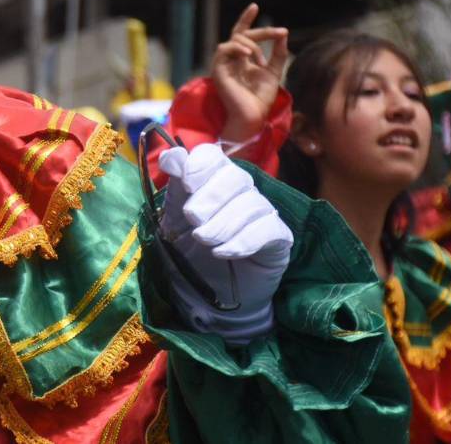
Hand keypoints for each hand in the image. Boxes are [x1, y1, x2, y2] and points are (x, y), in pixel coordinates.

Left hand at [158, 144, 292, 343]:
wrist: (207, 295)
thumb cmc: (190, 253)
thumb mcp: (173, 218)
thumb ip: (174, 186)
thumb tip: (172, 155)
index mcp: (212, 180)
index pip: (213, 156)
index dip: (199, 165)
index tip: (186, 184)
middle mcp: (240, 191)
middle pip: (235, 177)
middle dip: (211, 197)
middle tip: (192, 218)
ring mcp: (262, 213)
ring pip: (251, 203)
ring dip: (223, 223)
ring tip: (204, 240)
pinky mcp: (279, 238)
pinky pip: (269, 229)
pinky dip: (244, 240)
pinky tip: (224, 252)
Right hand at [212, 3, 288, 141]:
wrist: (253, 116)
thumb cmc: (261, 98)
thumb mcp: (274, 72)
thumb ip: (278, 54)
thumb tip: (283, 34)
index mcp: (242, 58)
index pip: (242, 34)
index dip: (247, 19)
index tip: (255, 6)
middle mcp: (231, 59)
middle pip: (242, 34)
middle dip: (262, 32)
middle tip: (280, 33)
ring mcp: (223, 64)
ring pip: (234, 39)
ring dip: (252, 43)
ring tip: (261, 59)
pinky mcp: (218, 70)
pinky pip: (223, 49)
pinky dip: (237, 48)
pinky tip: (249, 54)